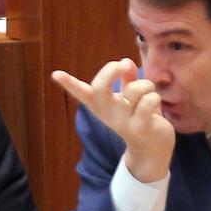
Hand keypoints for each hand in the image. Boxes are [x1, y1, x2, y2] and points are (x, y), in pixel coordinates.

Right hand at [52, 59, 174, 182]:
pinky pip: (149, 101)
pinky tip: (155, 104)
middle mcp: (107, 113)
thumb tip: (126, 61)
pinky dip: (155, 97)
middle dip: (111, 70)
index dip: (68, 83)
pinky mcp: (140, 127)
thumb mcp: (130, 96)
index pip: (81, 92)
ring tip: (149, 91)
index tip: (55, 74)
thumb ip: (127, 77)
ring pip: (134, 89)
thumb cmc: (140, 116)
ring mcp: (122, 121)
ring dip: (146, 84)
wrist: (152, 149)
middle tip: (122, 64)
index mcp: (101, 104)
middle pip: (100, 87)